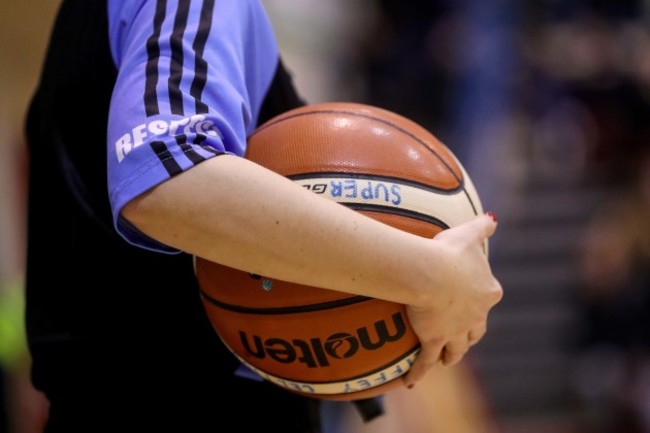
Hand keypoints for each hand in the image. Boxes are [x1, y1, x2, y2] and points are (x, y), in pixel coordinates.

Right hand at [403, 213, 502, 387]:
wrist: (431, 273)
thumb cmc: (450, 252)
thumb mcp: (468, 235)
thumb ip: (482, 227)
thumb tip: (492, 218)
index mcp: (487, 290)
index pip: (488, 296)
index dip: (481, 299)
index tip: (474, 299)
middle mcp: (476, 315)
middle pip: (476, 330)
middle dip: (471, 334)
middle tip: (463, 336)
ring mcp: (455, 331)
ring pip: (458, 349)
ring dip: (453, 354)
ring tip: (446, 359)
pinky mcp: (434, 340)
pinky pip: (426, 360)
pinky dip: (419, 371)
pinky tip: (412, 381)